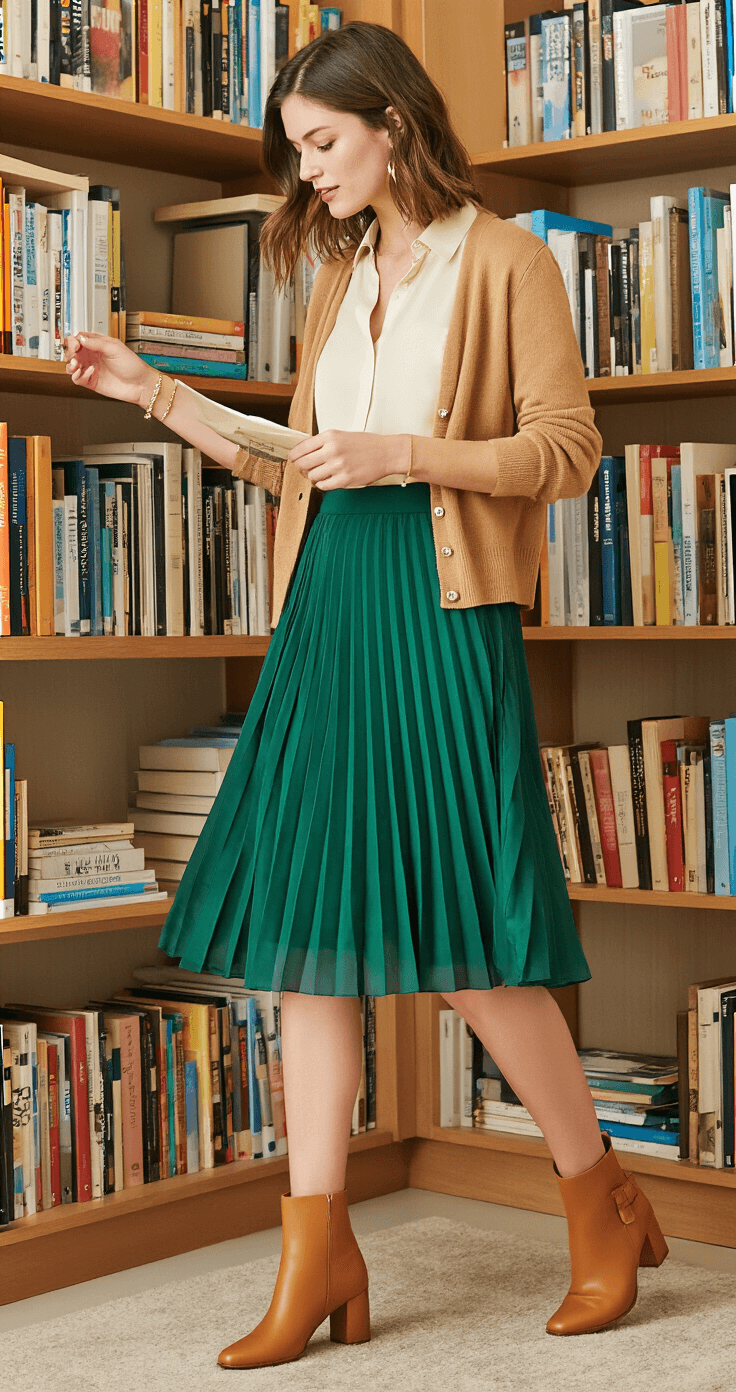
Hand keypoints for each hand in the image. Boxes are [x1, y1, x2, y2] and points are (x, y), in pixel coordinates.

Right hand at [63, 330, 158, 406]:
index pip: (79, 339)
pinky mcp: (91, 382)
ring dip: (70, 364)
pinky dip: (79, 375)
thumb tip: (81, 339)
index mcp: (98, 345)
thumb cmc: (132, 365)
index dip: (74, 340)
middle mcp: (93, 356)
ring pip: (72, 365)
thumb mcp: (115, 348)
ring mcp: (91, 369)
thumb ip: (97, 343)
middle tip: (74, 354)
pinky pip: (77, 379)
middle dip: (69, 352)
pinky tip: (89, 372)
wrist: (140, 384)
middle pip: (72, 351)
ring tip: (76, 364)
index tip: (76, 344)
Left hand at [286, 430, 409, 489]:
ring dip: (312, 477)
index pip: (302, 447)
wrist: (386, 453)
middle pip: (303, 463)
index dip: (293, 455)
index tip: (292, 459)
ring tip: (319, 474)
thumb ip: (322, 441)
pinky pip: (323, 486)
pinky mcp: (345, 479)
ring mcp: (338, 466)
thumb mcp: (342, 435)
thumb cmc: (366, 444)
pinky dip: (322, 484)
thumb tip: (302, 448)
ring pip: (312, 476)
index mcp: (330, 436)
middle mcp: (332, 450)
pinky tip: (327, 480)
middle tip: (304, 469)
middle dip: (301, 468)